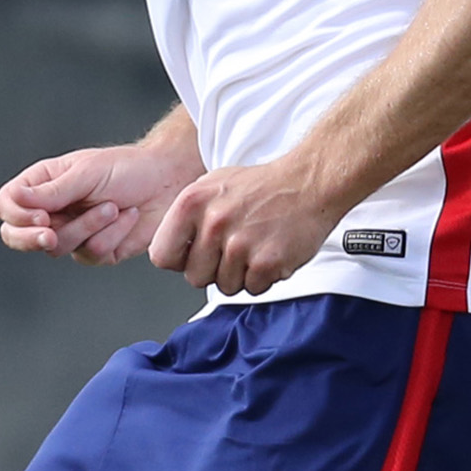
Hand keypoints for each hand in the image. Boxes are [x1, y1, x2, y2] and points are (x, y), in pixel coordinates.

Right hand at [0, 131, 202, 264]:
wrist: (168, 182)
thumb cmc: (128, 168)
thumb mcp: (86, 174)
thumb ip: (50, 192)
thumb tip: (14, 199)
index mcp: (42, 185)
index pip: (7, 206)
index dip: (16, 217)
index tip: (39, 218)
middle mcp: (53, 211)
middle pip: (18, 236)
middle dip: (33, 238)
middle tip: (49, 234)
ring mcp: (73, 233)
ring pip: (59, 247)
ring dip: (89, 227)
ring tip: (113, 207)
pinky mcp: (96, 251)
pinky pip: (90, 254)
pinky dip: (110, 236)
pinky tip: (127, 218)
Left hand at [147, 155, 348, 294]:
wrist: (309, 182)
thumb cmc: (263, 186)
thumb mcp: (212, 185)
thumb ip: (187, 217)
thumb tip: (171, 247)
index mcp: (192, 203)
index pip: (162, 255)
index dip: (180, 259)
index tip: (193, 254)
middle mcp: (213, 223)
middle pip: (194, 277)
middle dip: (213, 270)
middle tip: (233, 249)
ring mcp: (240, 244)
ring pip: (225, 286)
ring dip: (241, 274)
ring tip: (254, 247)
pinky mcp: (266, 262)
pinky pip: (253, 289)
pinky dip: (263, 277)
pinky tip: (269, 253)